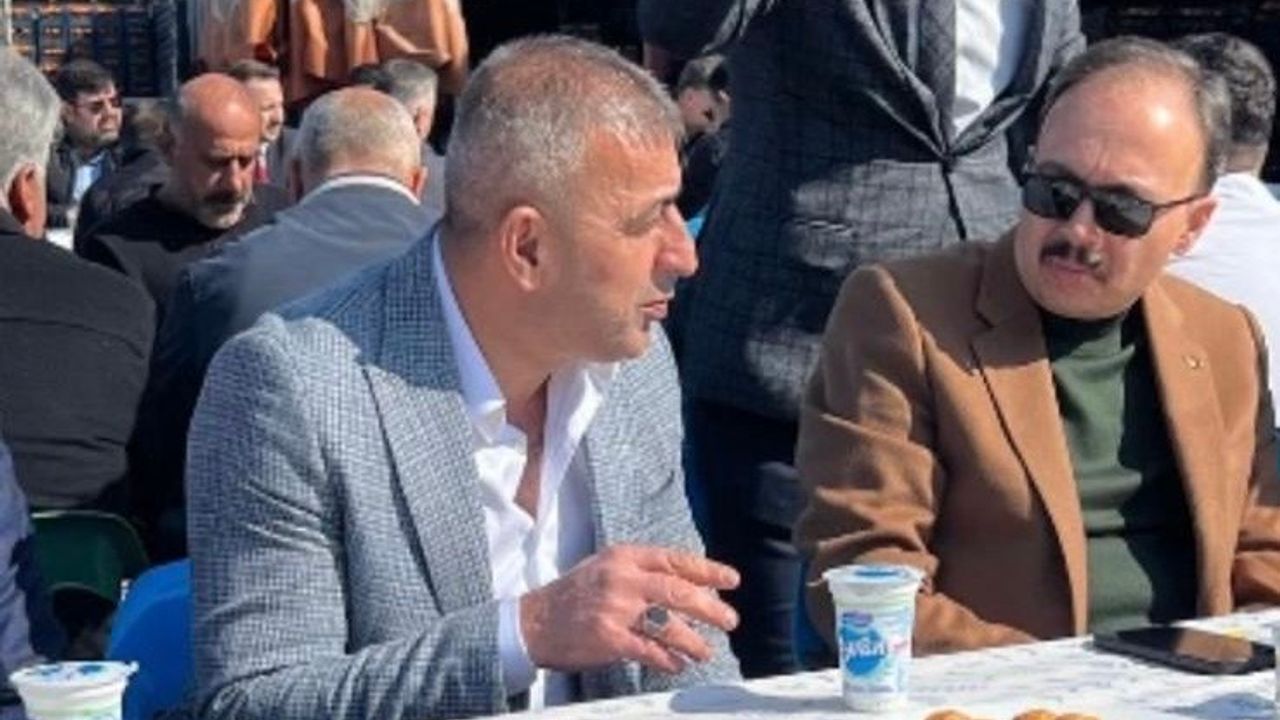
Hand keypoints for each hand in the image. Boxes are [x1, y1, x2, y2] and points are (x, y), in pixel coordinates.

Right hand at [520, 545, 739, 674]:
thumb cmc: (574, 595)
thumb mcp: (606, 568)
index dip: (707, 570)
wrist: (534, 621)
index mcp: (624, 557)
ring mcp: (615, 609)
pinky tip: (678, 664)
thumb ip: (642, 572)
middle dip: (710, 607)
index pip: (674, 560)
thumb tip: (686, 585)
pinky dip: (668, 659)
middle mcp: (622, 579)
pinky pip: (648, 650)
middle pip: (677, 591)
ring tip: (706, 650)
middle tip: (730, 619)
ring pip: (668, 624)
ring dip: (693, 640)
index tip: (731, 580)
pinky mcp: (609, 638)